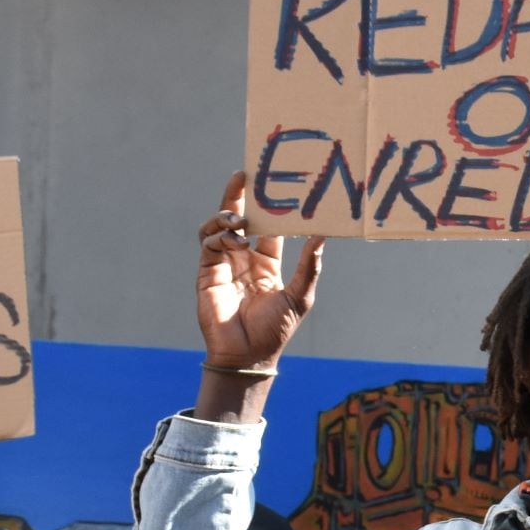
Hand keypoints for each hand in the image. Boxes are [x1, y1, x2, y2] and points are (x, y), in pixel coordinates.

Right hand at [197, 170, 325, 370]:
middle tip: (243, 175)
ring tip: (238, 218)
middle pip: (238, 219)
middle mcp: (244, 260)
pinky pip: (208, 245)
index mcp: (266, 263)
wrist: (249, 354)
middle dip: (238, 197)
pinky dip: (218, 237)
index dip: (269, 208)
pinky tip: (234, 240)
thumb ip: (309, 266)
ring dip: (226, 216)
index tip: (274, 187)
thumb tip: (322, 236)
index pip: (267, 228)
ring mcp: (224, 265)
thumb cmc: (277, 329)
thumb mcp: (300, 296)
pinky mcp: (207, 272)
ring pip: (219, 227)